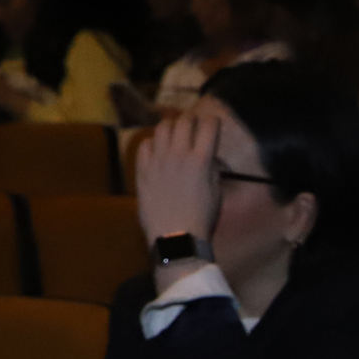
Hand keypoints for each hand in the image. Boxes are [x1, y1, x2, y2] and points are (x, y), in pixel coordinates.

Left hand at [130, 112, 221, 249]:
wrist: (176, 237)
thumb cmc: (202, 219)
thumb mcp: (216, 193)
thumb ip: (213, 170)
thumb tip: (210, 157)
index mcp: (201, 159)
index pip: (208, 125)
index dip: (212, 122)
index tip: (212, 126)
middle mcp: (178, 154)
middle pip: (183, 121)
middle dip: (191, 120)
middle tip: (192, 126)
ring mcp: (158, 161)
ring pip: (162, 128)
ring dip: (170, 127)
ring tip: (173, 134)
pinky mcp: (142, 170)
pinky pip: (144, 145)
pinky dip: (152, 143)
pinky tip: (157, 151)